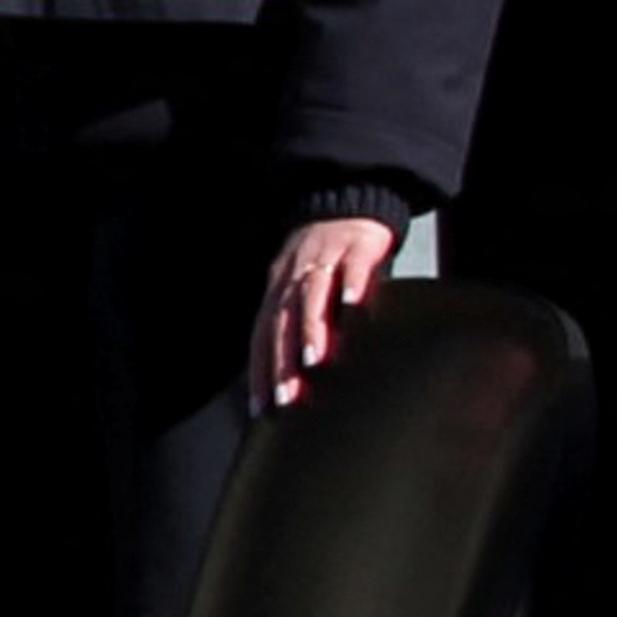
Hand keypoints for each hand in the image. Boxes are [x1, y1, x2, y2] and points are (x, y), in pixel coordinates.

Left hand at [247, 215, 400, 412]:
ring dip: (311, 328)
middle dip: (282, 363)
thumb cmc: (326, 262)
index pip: (262, 337)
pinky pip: (353, 265)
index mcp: (278, 293)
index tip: (260, 411)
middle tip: (286, 399)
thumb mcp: (305, 293)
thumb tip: (302, 383)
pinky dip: (353, 285)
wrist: (348, 205)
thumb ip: (302, 331)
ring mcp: (324, 259)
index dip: (259, 373)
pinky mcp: (357, 245)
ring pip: (312, 295)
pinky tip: (355, 308)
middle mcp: (294, 277)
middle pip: (282, 322)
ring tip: (314, 361)